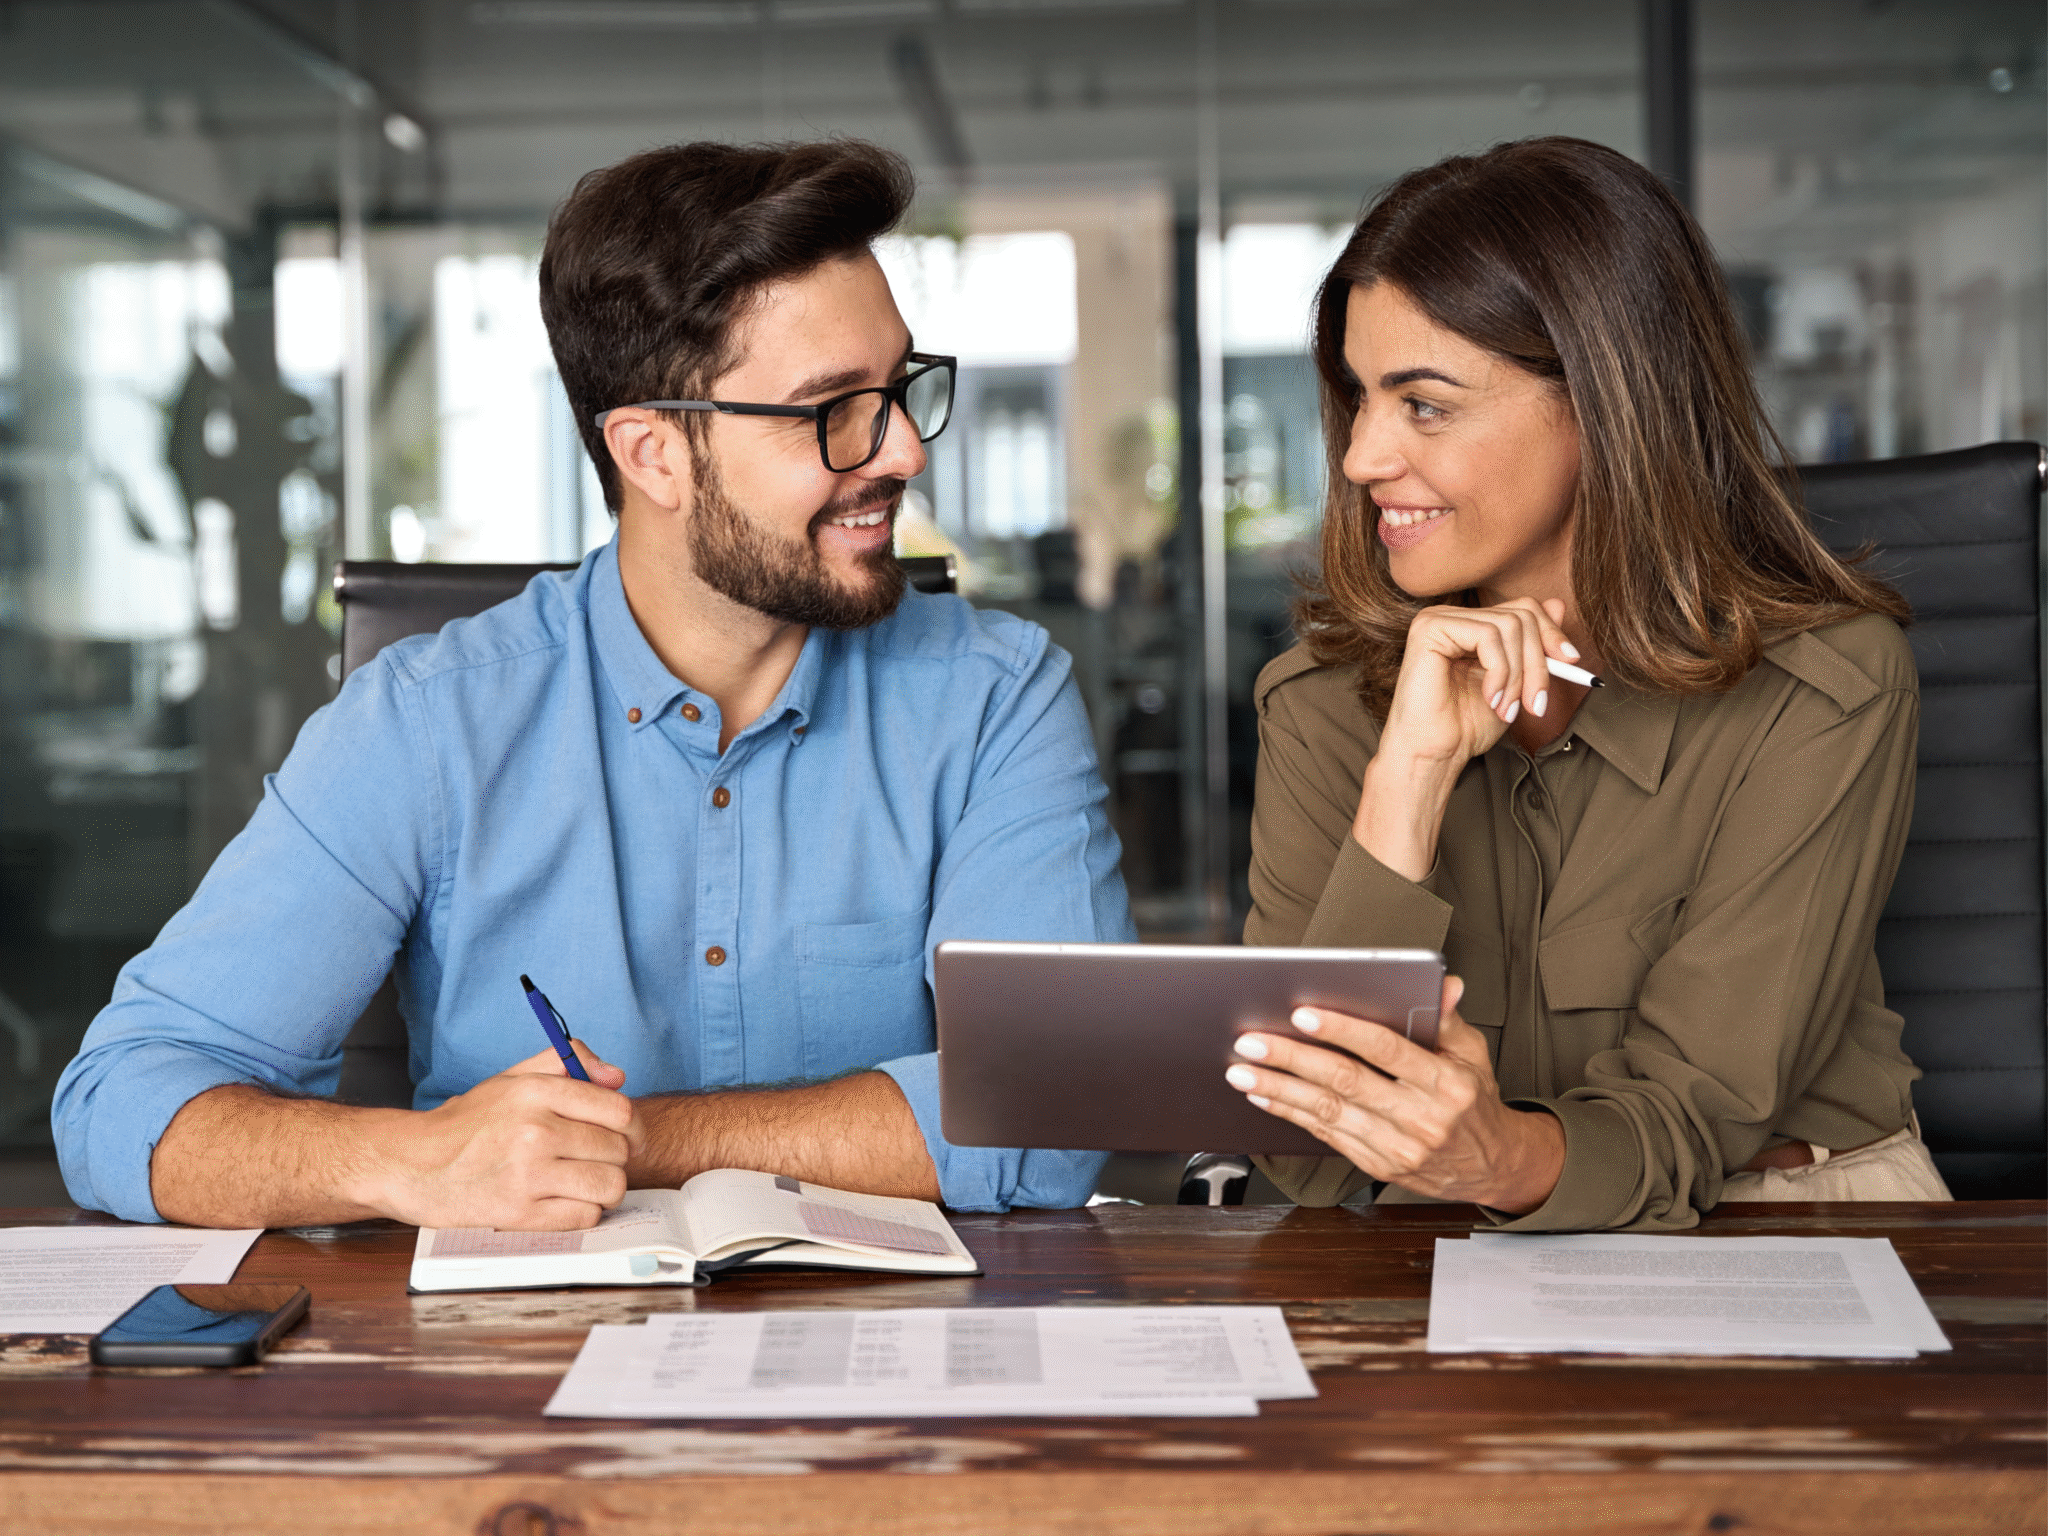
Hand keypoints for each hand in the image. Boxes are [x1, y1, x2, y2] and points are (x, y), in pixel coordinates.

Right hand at [350, 1039, 644, 1230]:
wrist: (413, 1164)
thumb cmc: (468, 1123)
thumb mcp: (512, 1078)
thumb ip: (567, 1062)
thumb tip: (617, 1076)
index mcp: (535, 1092)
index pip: (618, 1111)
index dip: (626, 1126)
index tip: (618, 1135)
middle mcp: (534, 1130)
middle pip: (617, 1150)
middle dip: (613, 1158)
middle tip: (593, 1160)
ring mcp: (527, 1174)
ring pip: (609, 1186)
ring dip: (604, 1188)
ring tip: (583, 1183)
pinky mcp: (519, 1213)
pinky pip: (585, 1216)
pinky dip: (583, 1211)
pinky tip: (563, 1201)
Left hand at [1223, 977, 1564, 1212]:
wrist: (1492, 1166)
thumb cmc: (1474, 1099)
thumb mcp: (1473, 1053)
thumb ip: (1447, 1018)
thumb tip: (1442, 981)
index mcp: (1446, 1083)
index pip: (1386, 1049)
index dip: (1342, 1030)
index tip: (1301, 1014)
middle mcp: (1422, 1117)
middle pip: (1346, 1081)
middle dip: (1292, 1059)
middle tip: (1250, 1041)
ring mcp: (1399, 1147)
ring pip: (1328, 1112)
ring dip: (1279, 1089)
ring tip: (1241, 1069)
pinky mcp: (1379, 1165)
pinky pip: (1327, 1135)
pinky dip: (1291, 1113)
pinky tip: (1264, 1094)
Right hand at [1354, 596, 1580, 879]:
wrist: (1434, 754)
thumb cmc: (1466, 725)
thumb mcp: (1514, 683)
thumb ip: (1532, 645)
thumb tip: (1559, 603)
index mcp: (1469, 625)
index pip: (1524, 609)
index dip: (1551, 634)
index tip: (1569, 664)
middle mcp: (1452, 616)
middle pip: (1521, 615)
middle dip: (1537, 663)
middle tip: (1535, 703)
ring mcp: (1438, 619)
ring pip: (1509, 626)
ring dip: (1518, 674)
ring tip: (1508, 708)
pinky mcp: (1430, 629)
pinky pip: (1487, 636)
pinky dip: (1499, 671)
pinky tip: (1491, 699)